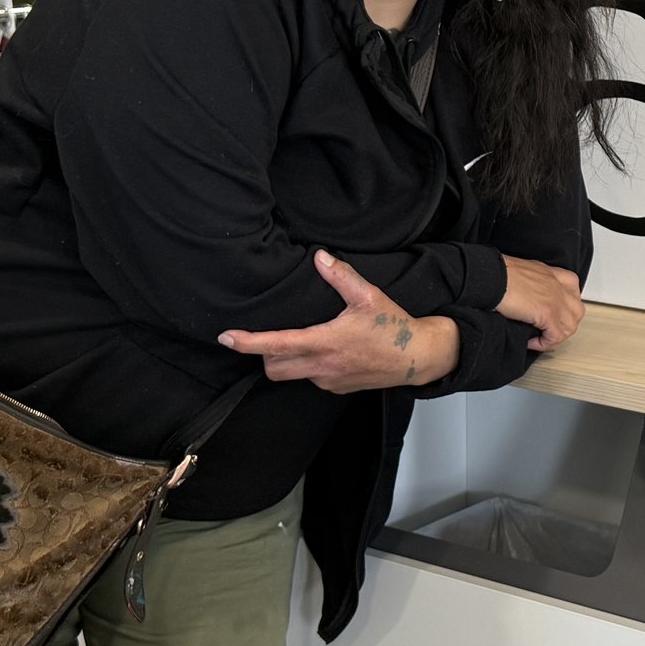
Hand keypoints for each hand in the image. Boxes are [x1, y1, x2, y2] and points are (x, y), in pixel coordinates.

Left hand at [219, 251, 456, 392]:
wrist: (417, 357)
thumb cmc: (394, 327)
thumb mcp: (369, 296)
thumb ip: (341, 276)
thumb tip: (319, 256)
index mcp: (325, 341)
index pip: (276, 344)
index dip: (248, 342)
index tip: (227, 337)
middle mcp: (322, 366)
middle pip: (273, 368)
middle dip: (265, 355)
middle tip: (271, 337)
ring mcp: (329, 381)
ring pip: (292, 375)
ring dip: (288, 361)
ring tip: (304, 342)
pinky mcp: (337, 389)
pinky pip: (312, 379)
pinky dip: (310, 367)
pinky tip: (329, 353)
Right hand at [498, 256, 584, 352]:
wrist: (491, 276)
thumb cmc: (498, 274)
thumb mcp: (523, 273)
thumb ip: (533, 285)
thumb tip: (530, 300)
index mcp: (553, 274)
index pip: (572, 293)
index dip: (563, 309)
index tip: (550, 318)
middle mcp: (558, 285)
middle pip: (576, 312)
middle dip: (564, 325)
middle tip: (547, 331)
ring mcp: (556, 299)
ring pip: (570, 326)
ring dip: (555, 337)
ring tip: (539, 339)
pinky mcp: (548, 313)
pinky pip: (556, 336)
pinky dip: (544, 344)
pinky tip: (531, 342)